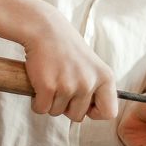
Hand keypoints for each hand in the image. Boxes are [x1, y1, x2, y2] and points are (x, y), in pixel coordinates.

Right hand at [23, 7, 117, 122]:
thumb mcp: (91, 65)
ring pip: (57, 112)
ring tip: (51, 81)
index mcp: (105, 77)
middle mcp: (89, 83)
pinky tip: (39, 85)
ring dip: (50, 102)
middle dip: (66, 107)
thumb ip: (94, 86)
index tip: (85, 104)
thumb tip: (91, 112)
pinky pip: (41, 109)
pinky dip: (37, 102)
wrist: (45, 28)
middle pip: (78, 116)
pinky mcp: (48, 87)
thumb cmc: (66, 46)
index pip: (109, 112)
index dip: (95, 112)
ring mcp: (68, 86)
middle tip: (61, 87)